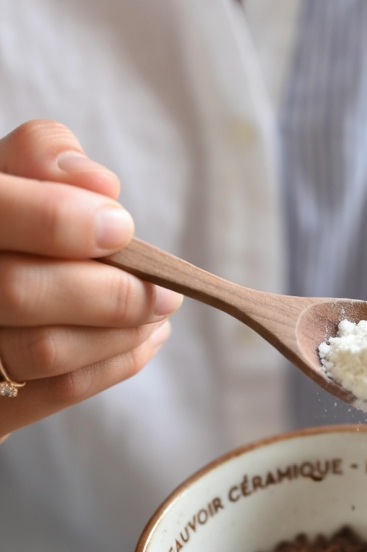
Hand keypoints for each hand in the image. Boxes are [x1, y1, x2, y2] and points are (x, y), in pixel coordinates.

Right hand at [0, 120, 181, 437]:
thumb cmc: (7, 231)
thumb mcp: (11, 178)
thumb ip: (42, 159)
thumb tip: (101, 186)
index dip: (57, 219)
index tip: (120, 226)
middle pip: (17, 291)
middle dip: (108, 291)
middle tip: (164, 289)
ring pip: (44, 348)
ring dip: (121, 331)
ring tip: (158, 311)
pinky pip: (58, 392)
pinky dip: (115, 363)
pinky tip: (142, 339)